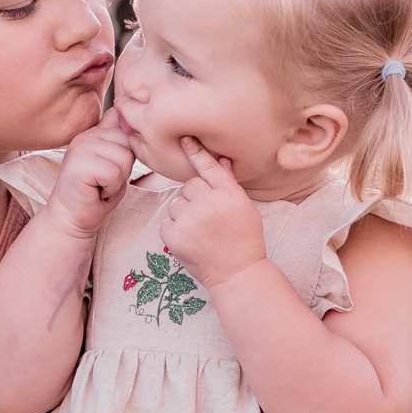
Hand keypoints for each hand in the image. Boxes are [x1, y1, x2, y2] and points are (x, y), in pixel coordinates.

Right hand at [43, 108, 136, 238]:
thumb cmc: (96, 195)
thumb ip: (121, 144)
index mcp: (94, 132)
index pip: (122, 119)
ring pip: (124, 157)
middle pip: (129, 141)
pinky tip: (96, 192)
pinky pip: (113, 173)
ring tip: (101, 186)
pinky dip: (111, 188)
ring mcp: (81, 148)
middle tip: (106, 180)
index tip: (114, 165)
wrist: (71, 219)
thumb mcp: (114, 164)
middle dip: (125, 166)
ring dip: (118, 179)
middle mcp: (86, 135)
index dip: (127, 143)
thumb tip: (136, 124)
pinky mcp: (79, 165)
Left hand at [160, 138, 266, 285]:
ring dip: (184, 215)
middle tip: (208, 218)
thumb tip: (221, 160)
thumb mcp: (244, 208)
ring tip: (201, 233)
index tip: (185, 139)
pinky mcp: (174, 235)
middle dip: (195, 198)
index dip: (196, 152)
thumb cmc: (244, 239)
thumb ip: (228, 184)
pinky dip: (175, 231)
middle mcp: (209, 202)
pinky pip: (167, 223)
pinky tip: (191, 242)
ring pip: (176, 204)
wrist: (237, 273)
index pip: (209, 167)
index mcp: (229, 194)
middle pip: (189, 186)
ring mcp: (189, 219)